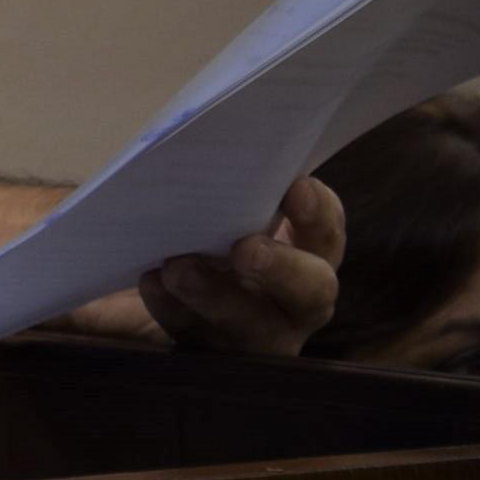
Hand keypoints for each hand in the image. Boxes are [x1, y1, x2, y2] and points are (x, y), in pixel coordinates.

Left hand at [58, 176, 345, 354]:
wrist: (160, 287)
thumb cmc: (205, 231)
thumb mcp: (225, 206)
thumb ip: (236, 181)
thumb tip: (219, 125)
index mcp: (307, 256)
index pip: (328, 235)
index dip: (320, 214)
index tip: (296, 186)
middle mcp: (292, 301)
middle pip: (310, 292)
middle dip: (282, 268)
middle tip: (246, 248)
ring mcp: (252, 335)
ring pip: (249, 325)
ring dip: (215, 296)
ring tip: (177, 269)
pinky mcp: (208, 354)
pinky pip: (194, 338)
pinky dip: (170, 309)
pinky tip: (151, 283)